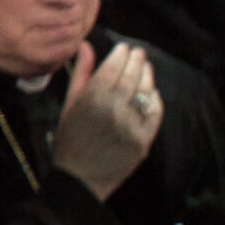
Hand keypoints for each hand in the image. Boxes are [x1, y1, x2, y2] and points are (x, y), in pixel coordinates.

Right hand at [52, 41, 160, 201]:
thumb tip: (86, 46)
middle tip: (138, 52)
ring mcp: (131, 126)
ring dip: (147, 77)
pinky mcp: (143, 141)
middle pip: (131, 77)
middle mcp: (113, 110)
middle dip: (136, 61)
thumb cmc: (70, 140)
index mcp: (91, 99)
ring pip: (145, 93)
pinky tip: (152, 91)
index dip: (121, 55)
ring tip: (146, 67)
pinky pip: (154, 114)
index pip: (113, 68)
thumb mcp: (70, 104)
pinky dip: (155, 100)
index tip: (125, 47)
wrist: (80, 179)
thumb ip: (81, 74)